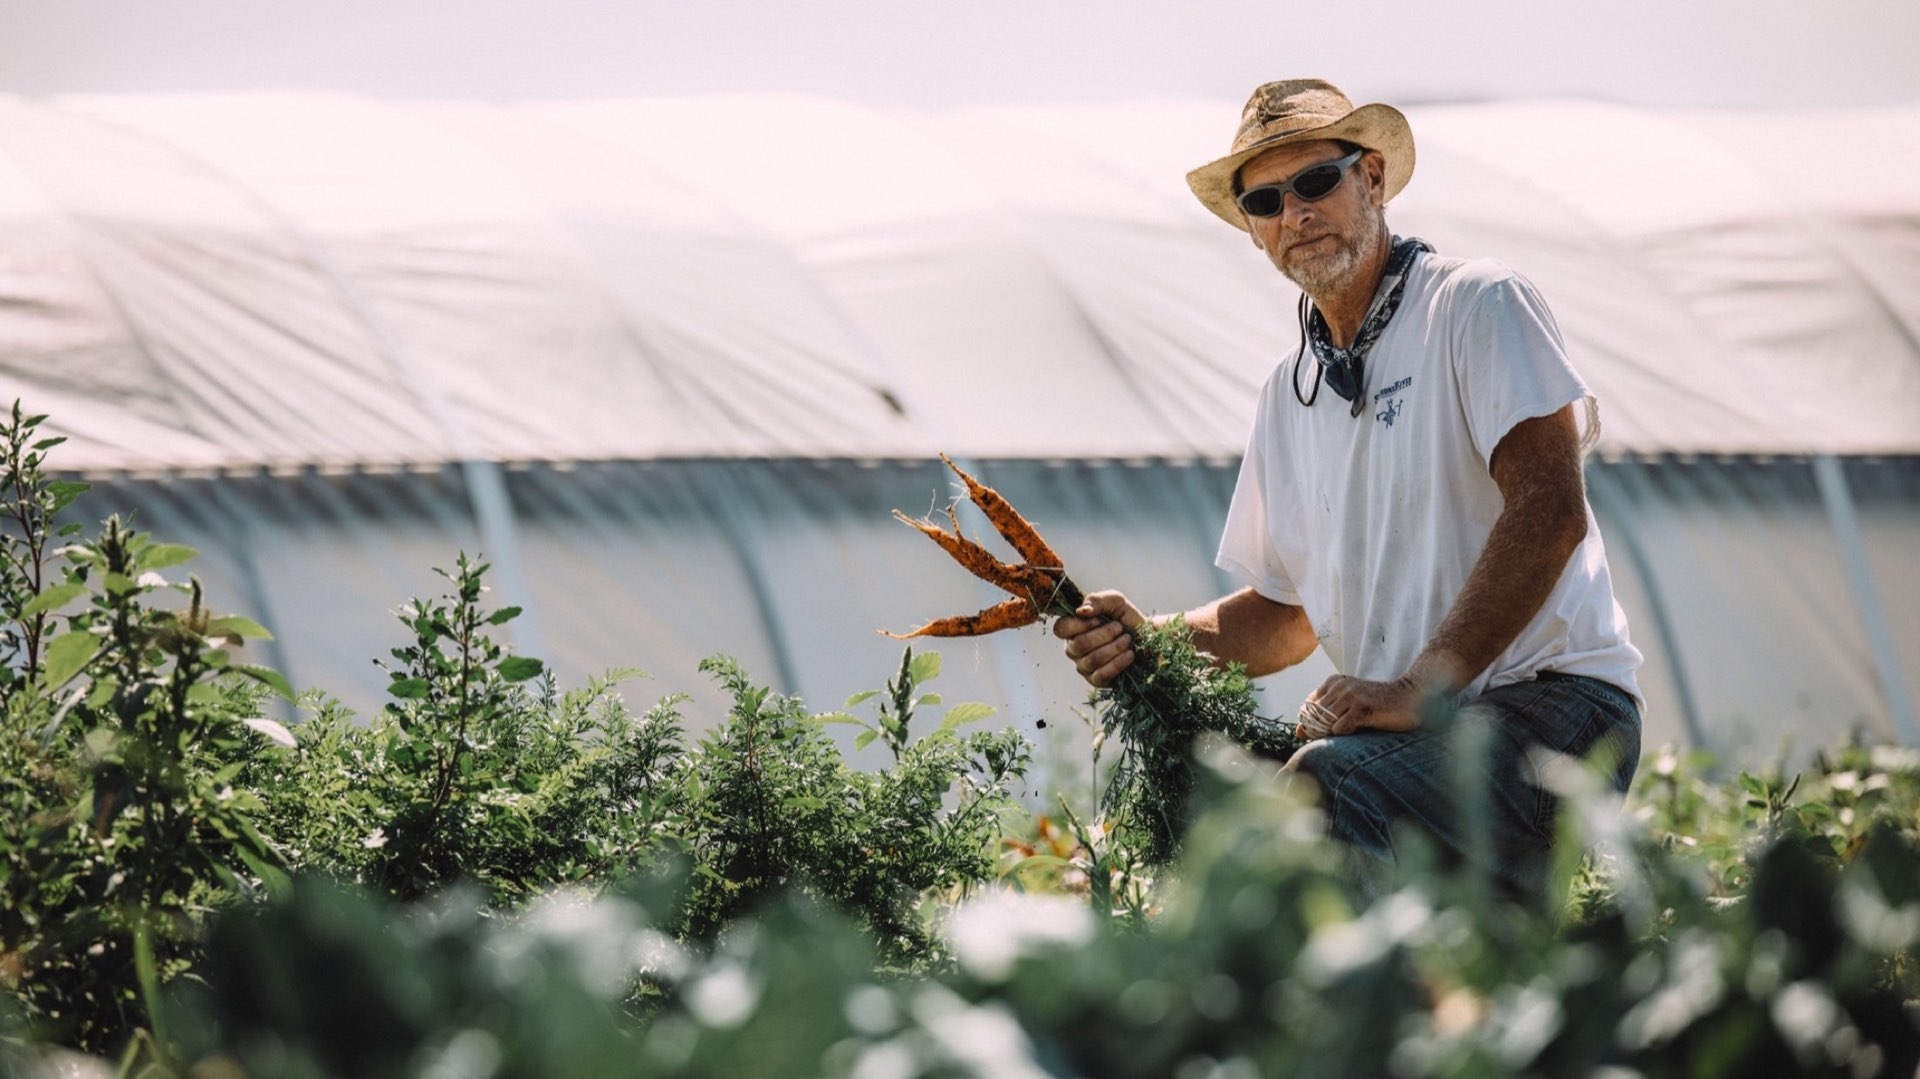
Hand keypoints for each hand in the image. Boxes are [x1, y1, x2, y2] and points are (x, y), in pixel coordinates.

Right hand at [1053, 591, 1146, 687]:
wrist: (1146, 636)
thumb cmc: (1124, 617)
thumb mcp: (1113, 600)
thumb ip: (1096, 600)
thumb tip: (1081, 611)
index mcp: (1072, 629)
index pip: (1061, 629)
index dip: (1079, 624)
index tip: (1099, 620)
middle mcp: (1073, 649)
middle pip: (1079, 645)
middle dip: (1104, 634)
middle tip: (1120, 628)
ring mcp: (1083, 666)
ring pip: (1092, 660)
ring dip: (1115, 647)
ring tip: (1128, 640)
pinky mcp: (1096, 680)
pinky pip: (1101, 675)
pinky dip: (1119, 662)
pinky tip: (1130, 654)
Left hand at [1304, 674, 1422, 737]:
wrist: (1410, 698)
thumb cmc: (1379, 706)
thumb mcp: (1349, 706)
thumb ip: (1324, 716)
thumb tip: (1298, 732)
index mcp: (1333, 682)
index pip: (1308, 708)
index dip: (1312, 724)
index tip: (1327, 732)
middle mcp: (1339, 685)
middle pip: (1314, 717)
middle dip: (1321, 732)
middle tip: (1343, 734)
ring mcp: (1350, 694)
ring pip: (1325, 723)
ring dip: (1334, 734)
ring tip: (1354, 730)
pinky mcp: (1361, 706)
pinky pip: (1340, 728)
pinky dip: (1346, 734)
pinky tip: (1361, 729)